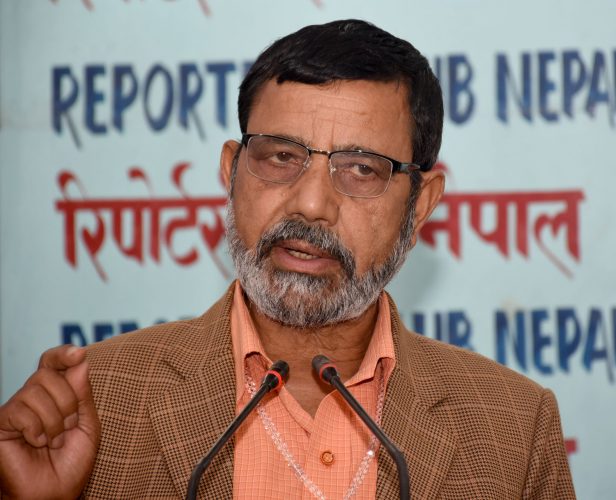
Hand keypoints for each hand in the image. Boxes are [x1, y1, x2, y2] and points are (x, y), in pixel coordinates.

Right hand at [0, 345, 100, 498]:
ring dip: (54, 420)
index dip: (63, 354)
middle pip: (47, 375)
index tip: (79, 353)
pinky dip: (37, 429)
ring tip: (54, 441)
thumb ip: (83, 393)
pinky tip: (37, 443)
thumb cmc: (71, 461)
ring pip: (34, 392)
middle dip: (66, 401)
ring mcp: (14, 411)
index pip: (52, 363)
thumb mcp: (87, 424)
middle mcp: (31, 398)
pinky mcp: (0, 425)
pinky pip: (21, 411)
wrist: (55, 492)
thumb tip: (80, 359)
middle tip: (68, 426)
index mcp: (53, 394)